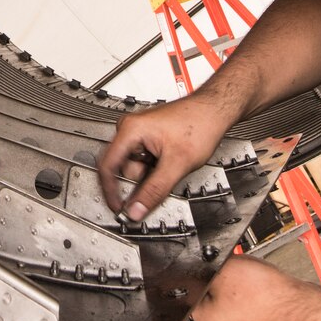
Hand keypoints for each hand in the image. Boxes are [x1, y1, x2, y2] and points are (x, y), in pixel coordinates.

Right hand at [95, 90, 245, 220]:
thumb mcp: (176, 164)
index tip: (118, 208)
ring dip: (149, 175)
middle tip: (161, 178)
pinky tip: (169, 162)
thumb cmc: (199, 124)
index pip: (107, 166)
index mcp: (130, 130)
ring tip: (170, 165)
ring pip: (135, 167)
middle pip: (123, 168)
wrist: (214, 111)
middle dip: (141, 180)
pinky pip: (143, 162)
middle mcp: (130, 130)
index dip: (111, 191)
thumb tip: (136, 209)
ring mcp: (138, 133)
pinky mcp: (147, 138)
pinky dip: (154, 169)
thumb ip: (154, 190)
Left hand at [186, 257, 311, 320]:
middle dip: (215, 280)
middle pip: (203, 299)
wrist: (309, 315)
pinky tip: (259, 291)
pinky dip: (247, 298)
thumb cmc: (275, 302)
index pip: (181, 295)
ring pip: (224, 303)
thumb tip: (193, 261)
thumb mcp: (227, 268)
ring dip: (232, 288)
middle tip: (234, 274)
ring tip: (250, 283)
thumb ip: (202, 265)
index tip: (207, 267)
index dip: (192, 274)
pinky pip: (241, 310)